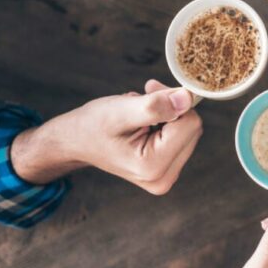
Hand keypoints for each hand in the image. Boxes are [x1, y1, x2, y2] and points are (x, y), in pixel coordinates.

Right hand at [11, 79, 202, 194]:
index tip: (150, 88)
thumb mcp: (121, 111)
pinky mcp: (166, 171)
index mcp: (153, 167)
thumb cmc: (93, 126)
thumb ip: (155, 106)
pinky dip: (166, 123)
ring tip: (138, 113)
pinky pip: (181, 137)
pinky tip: (144, 122)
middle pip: (192, 129)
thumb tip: (187, 98)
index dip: (173, 99)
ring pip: (188, 131)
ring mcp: (165, 177)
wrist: (76, 142)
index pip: (190, 123)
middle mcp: (163, 179)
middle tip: (145, 95)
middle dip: (172, 107)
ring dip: (168, 113)